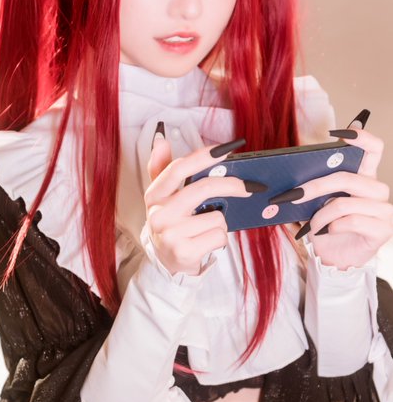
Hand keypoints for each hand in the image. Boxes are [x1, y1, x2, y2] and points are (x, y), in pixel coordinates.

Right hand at [145, 134, 249, 275]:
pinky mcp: (184, 251)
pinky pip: (218, 235)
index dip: (203, 157)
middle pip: (204, 189)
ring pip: (217, 216)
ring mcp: (170, 233)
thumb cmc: (169, 222)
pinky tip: (205, 241)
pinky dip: (219, 238)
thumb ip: (160, 166)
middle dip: (231, 185)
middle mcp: (159, 213)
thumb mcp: (161, 195)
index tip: (224, 150)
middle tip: (247, 187)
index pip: (179, 168)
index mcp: (155, 194)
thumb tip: (161, 140)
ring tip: (204, 228)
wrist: (164, 261)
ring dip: (219, 222)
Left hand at [294, 129, 391, 268]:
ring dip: (320, 214)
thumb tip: (288, 172)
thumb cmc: (326, 226)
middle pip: (347, 178)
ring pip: (344, 203)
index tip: (339, 132)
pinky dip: (331, 227)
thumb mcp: (316, 202)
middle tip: (293, 195)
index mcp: (364, 176)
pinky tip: (326, 231)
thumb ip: (313, 184)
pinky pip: (350, 221)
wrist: (334, 259)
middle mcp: (377, 190)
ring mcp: (383, 210)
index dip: (361, 136)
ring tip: (312, 224)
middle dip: (315, 186)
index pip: (373, 148)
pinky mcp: (383, 229)